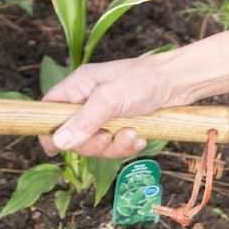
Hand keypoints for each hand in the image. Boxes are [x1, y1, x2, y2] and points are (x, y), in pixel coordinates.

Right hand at [39, 8, 228, 157]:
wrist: (181, 83)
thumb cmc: (145, 80)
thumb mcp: (112, 99)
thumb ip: (85, 120)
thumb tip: (60, 142)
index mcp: (77, 87)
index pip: (48, 111)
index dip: (49, 130)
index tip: (58, 147)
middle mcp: (87, 102)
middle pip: (71, 136)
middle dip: (93, 143)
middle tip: (111, 137)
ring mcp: (104, 116)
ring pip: (95, 146)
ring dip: (115, 147)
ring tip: (134, 135)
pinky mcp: (121, 127)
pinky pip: (114, 148)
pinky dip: (127, 147)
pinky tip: (140, 139)